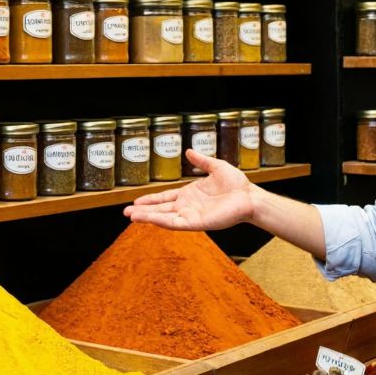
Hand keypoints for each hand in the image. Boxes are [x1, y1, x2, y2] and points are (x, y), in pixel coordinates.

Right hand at [123, 150, 256, 230]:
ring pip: (164, 218)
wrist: (250, 196)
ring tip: (131, 217)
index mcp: (189, 195)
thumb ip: (201, 160)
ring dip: (148, 218)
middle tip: (125, 213)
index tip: (135, 202)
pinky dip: (161, 221)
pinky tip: (150, 219)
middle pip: (160, 210)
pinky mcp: (197, 223)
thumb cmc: (236, 184)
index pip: (165, 198)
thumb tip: (189, 150)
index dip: (150, 200)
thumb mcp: (215, 166)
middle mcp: (188, 207)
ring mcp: (191, 216)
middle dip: (143, 212)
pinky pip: (176, 223)